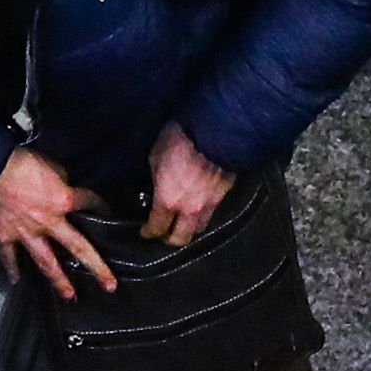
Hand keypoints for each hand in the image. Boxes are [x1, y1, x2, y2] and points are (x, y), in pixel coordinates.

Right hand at [0, 147, 115, 296]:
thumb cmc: (14, 162)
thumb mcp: (49, 163)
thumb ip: (60, 178)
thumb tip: (62, 183)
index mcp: (62, 200)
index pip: (90, 203)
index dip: (101, 207)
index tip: (106, 213)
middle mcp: (48, 221)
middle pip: (79, 248)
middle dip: (96, 267)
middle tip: (108, 283)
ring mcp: (26, 232)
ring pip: (46, 262)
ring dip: (59, 280)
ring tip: (69, 294)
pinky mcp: (3, 236)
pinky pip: (8, 257)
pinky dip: (11, 269)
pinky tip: (16, 279)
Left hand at [143, 126, 233, 245]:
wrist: (217, 131)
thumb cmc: (180, 140)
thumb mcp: (156, 156)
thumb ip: (156, 178)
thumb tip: (157, 186)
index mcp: (168, 200)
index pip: (157, 228)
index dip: (149, 233)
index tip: (145, 232)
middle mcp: (190, 209)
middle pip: (181, 239)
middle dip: (171, 239)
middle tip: (165, 232)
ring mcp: (210, 204)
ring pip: (200, 228)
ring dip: (189, 227)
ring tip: (183, 220)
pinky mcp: (225, 195)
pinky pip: (212, 212)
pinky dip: (203, 213)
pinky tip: (199, 205)